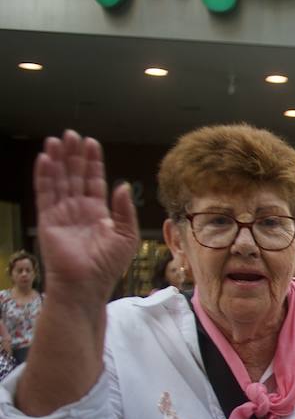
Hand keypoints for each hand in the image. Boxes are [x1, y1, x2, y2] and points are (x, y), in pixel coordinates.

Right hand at [33, 131, 138, 304]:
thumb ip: (125, 210)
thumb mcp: (126, 236)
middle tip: (72, 134)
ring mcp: (62, 214)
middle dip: (73, 155)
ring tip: (57, 140)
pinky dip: (44, 176)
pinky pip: (45, 193)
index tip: (91, 142)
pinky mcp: (47, 220)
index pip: (94, 181)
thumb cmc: (108, 265)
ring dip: (58, 160)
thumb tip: (123, 185)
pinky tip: (46, 159)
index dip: (92, 162)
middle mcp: (79, 210)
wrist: (86, 284)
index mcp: (98, 213)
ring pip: (59, 180)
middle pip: (74, 176)